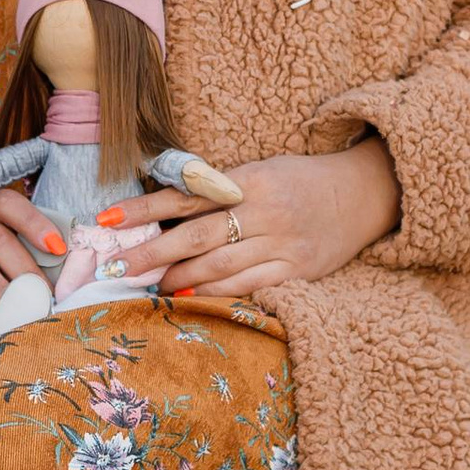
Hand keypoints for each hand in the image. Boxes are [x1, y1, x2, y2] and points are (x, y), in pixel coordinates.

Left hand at [100, 140, 398, 302]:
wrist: (364, 193)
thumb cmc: (300, 181)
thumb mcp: (261, 171)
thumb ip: (219, 190)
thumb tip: (163, 213)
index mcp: (251, 179)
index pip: (186, 196)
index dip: (144, 209)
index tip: (106, 221)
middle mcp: (266, 211)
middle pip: (197, 236)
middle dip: (153, 253)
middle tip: (117, 268)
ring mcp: (284, 243)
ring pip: (221, 266)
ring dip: (180, 279)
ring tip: (150, 286)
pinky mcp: (299, 271)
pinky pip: (251, 286)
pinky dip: (217, 294)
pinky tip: (191, 298)